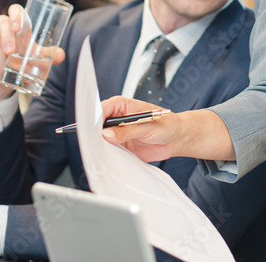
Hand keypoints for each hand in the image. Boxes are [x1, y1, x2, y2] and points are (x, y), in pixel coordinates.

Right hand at [0, 4, 64, 110]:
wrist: (0, 79)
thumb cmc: (19, 62)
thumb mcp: (34, 57)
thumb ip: (47, 55)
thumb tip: (60, 56)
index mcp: (17, 23)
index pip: (16, 9)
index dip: (16, 15)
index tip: (17, 28)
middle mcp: (1, 23)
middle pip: (3, 23)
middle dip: (6, 39)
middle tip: (10, 54)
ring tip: (2, 70)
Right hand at [100, 97, 235, 162]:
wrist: (177, 139)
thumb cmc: (167, 125)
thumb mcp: (148, 127)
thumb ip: (127, 131)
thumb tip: (107, 135)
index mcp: (122, 105)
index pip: (101, 110)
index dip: (93, 120)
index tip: (88, 131)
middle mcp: (117, 118)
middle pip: (97, 125)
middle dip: (92, 135)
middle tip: (90, 145)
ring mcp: (118, 133)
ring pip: (101, 139)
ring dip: (99, 146)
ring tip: (97, 154)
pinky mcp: (121, 146)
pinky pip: (109, 151)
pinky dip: (106, 156)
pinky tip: (105, 160)